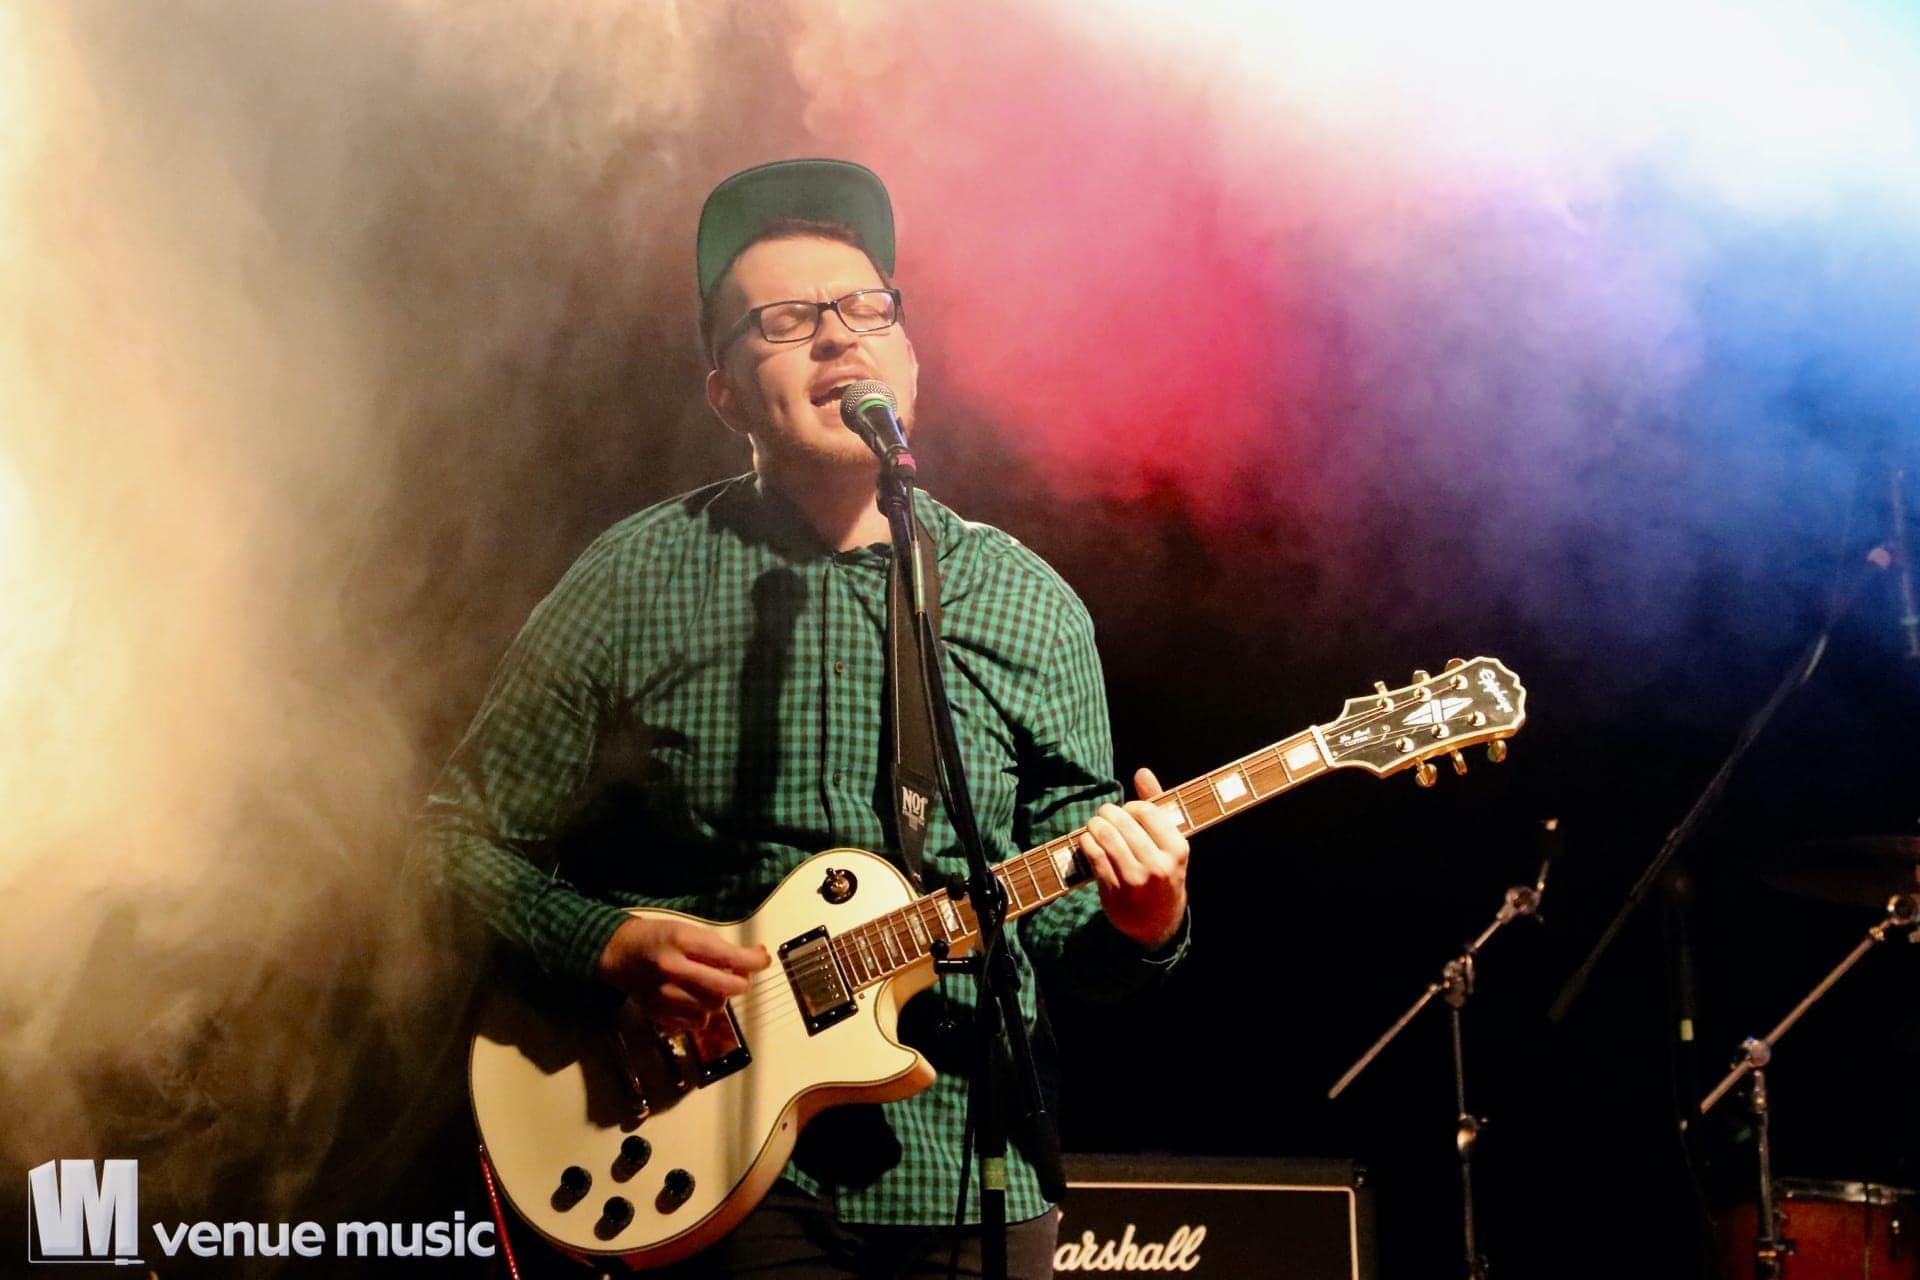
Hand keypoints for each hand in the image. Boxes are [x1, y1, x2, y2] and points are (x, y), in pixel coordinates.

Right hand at [596, 916, 770, 1029]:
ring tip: (711, 986)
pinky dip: (703, 1013)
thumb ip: (717, 948)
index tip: (763, 960)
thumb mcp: (687, 930)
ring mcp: (664, 995)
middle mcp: (672, 969)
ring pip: (713, 1008)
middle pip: (724, 989)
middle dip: (741, 984)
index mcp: (681, 941)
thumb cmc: (658, 938)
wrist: (620, 955)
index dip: (753, 961)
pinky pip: (697, 1023)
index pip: (728, 957)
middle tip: (740, 977)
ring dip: (720, 998)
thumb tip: (754, 960)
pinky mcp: (660, 1014)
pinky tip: (695, 999)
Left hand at [1076, 767, 1189, 949]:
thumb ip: (1157, 805)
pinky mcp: (1114, 890)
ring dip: (1095, 825)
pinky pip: (1094, 856)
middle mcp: (1158, 864)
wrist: (1157, 923)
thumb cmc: (1162, 873)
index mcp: (1177, 849)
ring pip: (1106, 837)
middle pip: (1123, 822)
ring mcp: (1135, 879)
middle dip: (1108, 813)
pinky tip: (1087, 840)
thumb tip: (1142, 771)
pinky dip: (1086, 842)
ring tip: (1095, 825)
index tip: (1128, 813)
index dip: (1131, 807)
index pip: (1146, 811)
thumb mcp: (1169, 843)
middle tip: (1105, 815)